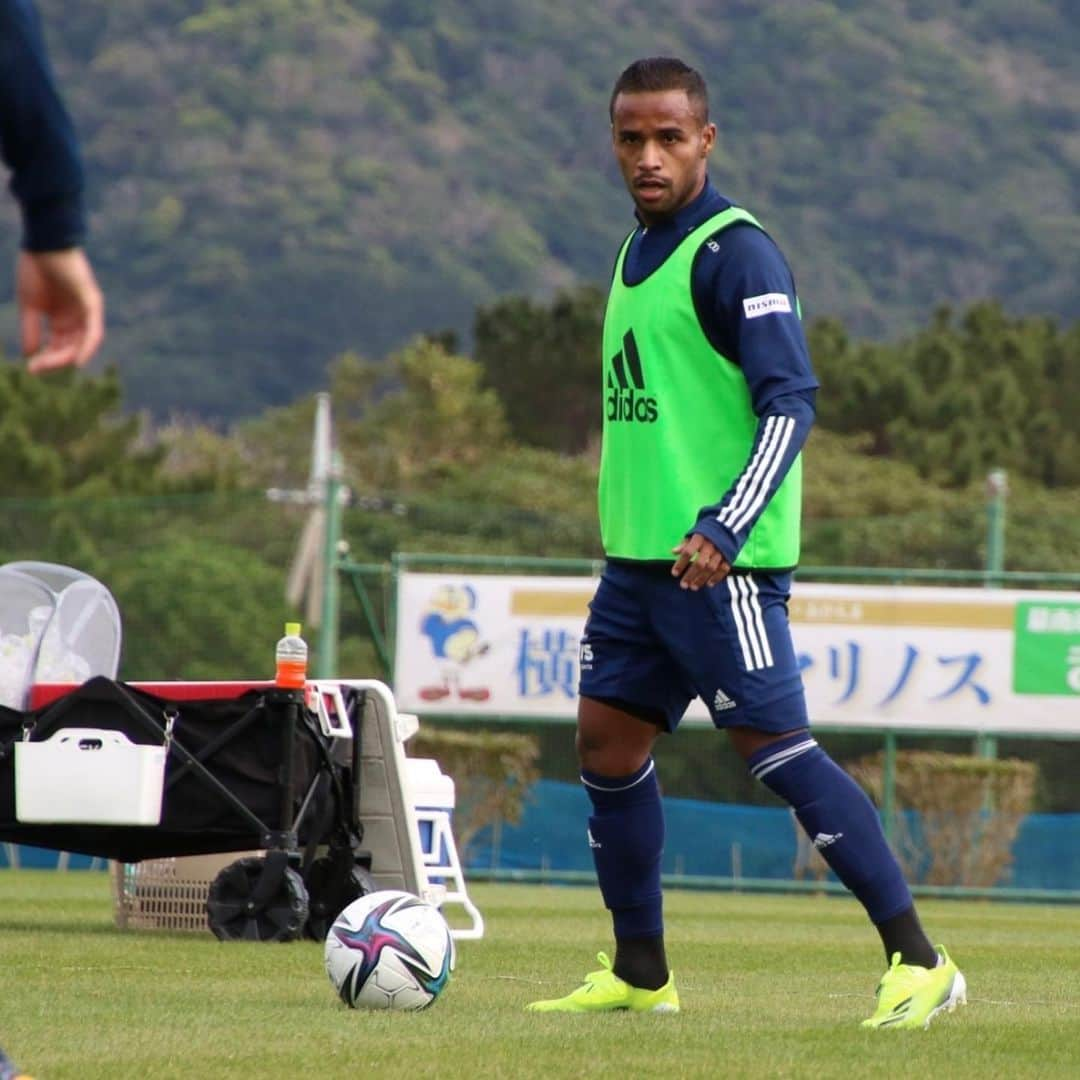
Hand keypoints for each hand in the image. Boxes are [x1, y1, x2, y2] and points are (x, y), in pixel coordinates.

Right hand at [16, 248, 104, 372]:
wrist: (43, 243)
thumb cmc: (36, 269)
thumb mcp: (30, 305)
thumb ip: (31, 330)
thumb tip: (30, 355)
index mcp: (64, 319)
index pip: (60, 347)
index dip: (47, 360)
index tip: (31, 369)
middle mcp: (78, 319)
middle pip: (72, 348)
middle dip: (54, 360)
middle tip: (36, 369)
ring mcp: (87, 312)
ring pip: (82, 343)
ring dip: (66, 356)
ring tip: (49, 364)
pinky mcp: (93, 303)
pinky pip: (94, 331)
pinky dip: (88, 347)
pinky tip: (78, 360)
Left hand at [671, 533, 730, 590]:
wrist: (728, 526)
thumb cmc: (705, 532)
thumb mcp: (693, 534)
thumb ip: (684, 544)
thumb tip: (673, 552)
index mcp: (699, 538)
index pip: (688, 552)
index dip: (681, 563)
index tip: (674, 574)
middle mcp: (710, 545)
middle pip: (699, 563)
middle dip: (690, 575)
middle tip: (683, 585)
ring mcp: (721, 551)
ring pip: (711, 568)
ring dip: (701, 579)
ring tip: (693, 587)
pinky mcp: (729, 556)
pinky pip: (723, 569)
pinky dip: (716, 577)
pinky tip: (708, 584)